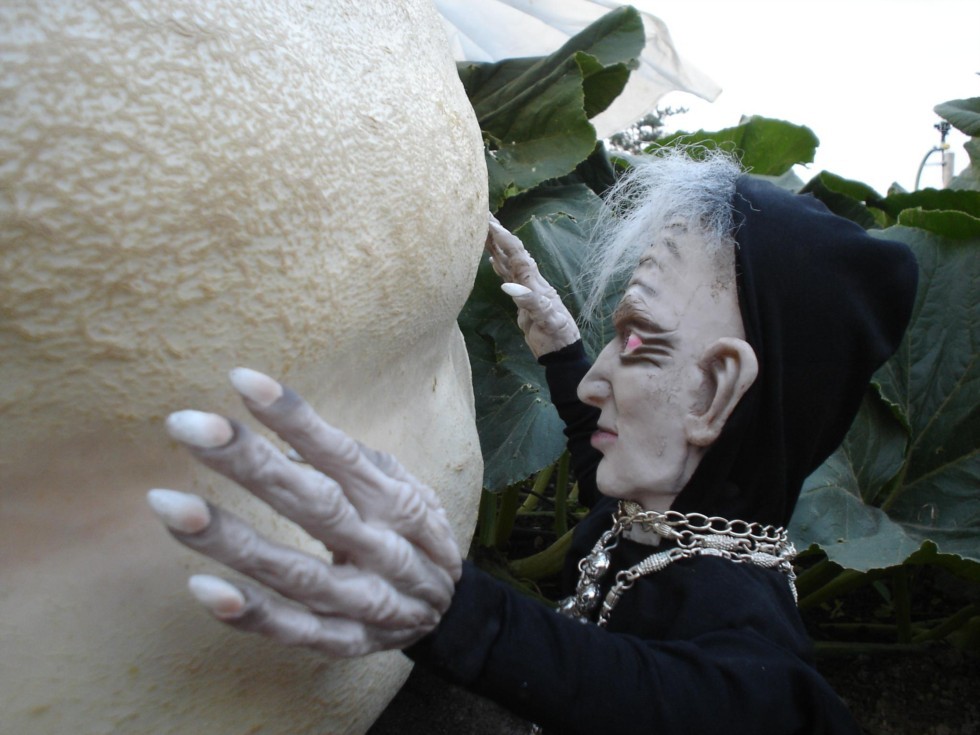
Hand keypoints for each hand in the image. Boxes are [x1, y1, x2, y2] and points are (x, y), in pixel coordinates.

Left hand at [147, 368, 460, 657]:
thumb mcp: (404, 488)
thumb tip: (287, 441)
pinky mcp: (345, 642)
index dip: (294, 417)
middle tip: (186, 426)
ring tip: (168, 506)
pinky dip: (252, 614)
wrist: (452, 615)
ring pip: (294, 572)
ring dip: (231, 541)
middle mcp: (383, 547)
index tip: (240, 380)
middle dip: (250, 465)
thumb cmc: (413, 534)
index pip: (341, 454)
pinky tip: (202, 588)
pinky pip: (295, 631)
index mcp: (397, 502)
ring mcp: (365, 601)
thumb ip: (356, 462)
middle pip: (314, 505)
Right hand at [486, 214, 580, 357]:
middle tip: (484, 213)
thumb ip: (531, 303)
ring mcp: (526, 288)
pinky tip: (491, 257)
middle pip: (512, 251)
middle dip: (499, 233)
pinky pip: (507, 276)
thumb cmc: (556, 336)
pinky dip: (498, 264)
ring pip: (508, 261)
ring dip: (496, 244)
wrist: (561, 351)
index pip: (517, 255)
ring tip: (484, 228)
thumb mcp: (547, 321)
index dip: (504, 238)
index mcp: (535, 283)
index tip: (490, 222)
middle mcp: (530, 281)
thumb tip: (509, 287)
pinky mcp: (522, 298)